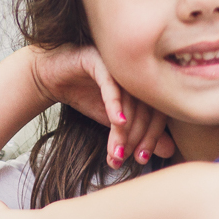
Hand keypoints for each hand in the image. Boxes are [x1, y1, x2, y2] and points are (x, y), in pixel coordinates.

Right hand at [29, 45, 174, 165]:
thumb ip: (138, 132)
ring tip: (115, 150)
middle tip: (124, 157)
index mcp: (143, 82)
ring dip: (122, 130)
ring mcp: (117, 62)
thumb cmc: (84, 94)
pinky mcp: (97, 59)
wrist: (49, 77)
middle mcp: (134, 70)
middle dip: (136, 137)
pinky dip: (115, 105)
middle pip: (146, 107)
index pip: (158, 112)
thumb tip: (169, 151)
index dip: (152, 138)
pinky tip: (117, 122)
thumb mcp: (114, 120)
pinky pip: (110, 84)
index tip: (140, 159)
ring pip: (128, 100)